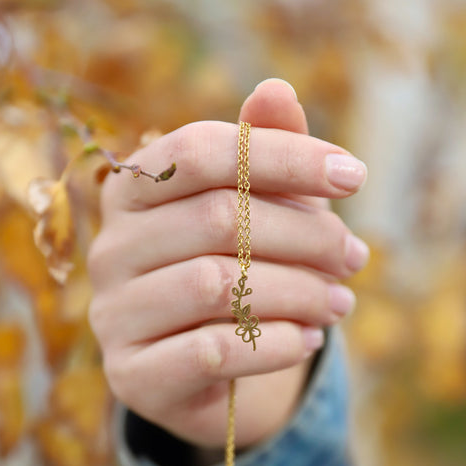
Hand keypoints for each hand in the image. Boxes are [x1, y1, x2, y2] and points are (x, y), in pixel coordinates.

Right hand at [88, 79, 367, 448]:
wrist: (197, 371)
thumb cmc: (230, 274)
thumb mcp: (252, 212)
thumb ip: (260, 155)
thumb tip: (276, 91)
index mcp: (132, 192)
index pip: (201, 151)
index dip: (283, 156)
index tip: (354, 178)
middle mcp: (111, 248)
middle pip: (217, 219)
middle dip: (305, 236)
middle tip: (354, 257)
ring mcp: (113, 314)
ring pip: (216, 285)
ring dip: (298, 293)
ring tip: (339, 303)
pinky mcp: (133, 374)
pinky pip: (212, 351)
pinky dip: (274, 344)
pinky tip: (308, 340)